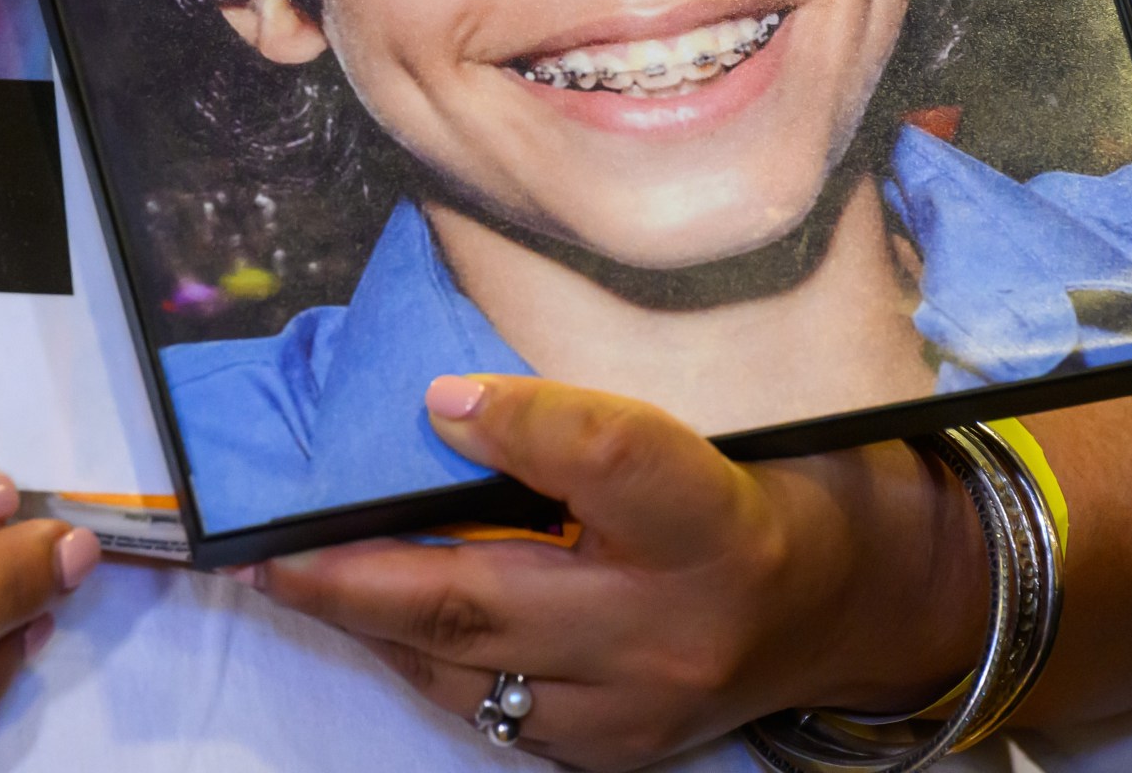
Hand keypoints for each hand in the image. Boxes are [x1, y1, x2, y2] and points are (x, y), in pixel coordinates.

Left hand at [246, 377, 987, 769]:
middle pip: (491, 599)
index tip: (437, 395)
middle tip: (271, 550)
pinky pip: (496, 711)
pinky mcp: (621, 750)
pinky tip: (384, 621)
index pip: (609, 459)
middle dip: (360, 577)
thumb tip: (452, 398)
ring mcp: (644, 704)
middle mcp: (677, 624)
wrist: (860, 605)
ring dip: (374, 624)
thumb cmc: (778, 481)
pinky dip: (432, 663)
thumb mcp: (719, 418)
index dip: (519, 423)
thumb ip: (599, 418)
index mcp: (718, 516)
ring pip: (472, 673)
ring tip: (296, 580)